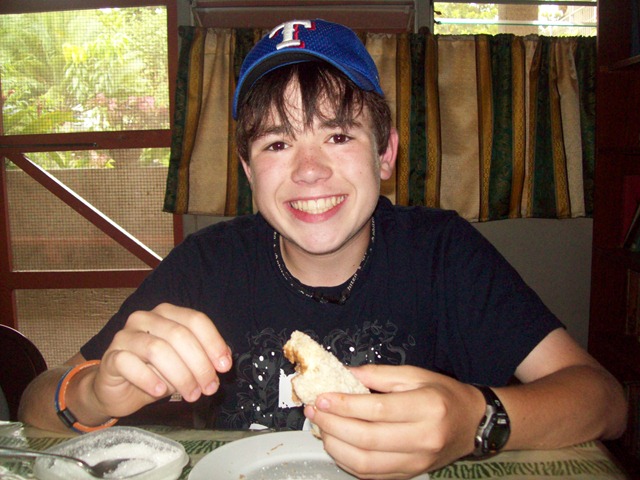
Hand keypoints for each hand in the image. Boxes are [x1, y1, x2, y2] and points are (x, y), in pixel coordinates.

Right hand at [90, 303, 231, 418]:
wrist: (118, 391)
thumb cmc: (155, 373)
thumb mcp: (184, 365)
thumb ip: (203, 357)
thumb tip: (224, 359)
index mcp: (167, 313)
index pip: (196, 320)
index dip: (213, 343)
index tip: (224, 367)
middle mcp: (145, 318)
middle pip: (179, 335)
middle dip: (199, 364)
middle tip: (209, 388)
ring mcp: (125, 336)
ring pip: (158, 349)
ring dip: (180, 375)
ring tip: (191, 394)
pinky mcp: (111, 357)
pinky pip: (130, 364)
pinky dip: (148, 379)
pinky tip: (159, 392)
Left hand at [304, 365, 483, 478]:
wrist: (473, 424)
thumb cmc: (444, 394)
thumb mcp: (415, 374)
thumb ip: (378, 374)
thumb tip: (343, 373)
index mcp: (427, 407)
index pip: (377, 410)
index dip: (344, 405)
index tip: (322, 397)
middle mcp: (423, 438)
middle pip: (367, 438)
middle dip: (333, 425)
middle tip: (314, 411)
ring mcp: (417, 462)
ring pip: (366, 462)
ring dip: (335, 446)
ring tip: (320, 428)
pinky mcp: (410, 475)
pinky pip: (371, 475)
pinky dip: (347, 461)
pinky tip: (336, 445)